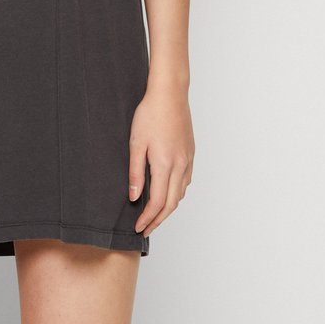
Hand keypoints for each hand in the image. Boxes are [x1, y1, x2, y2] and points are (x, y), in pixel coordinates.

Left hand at [128, 85, 193, 237]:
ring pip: (180, 194)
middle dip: (158, 220)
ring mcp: (188, 160)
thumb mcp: (136, 143)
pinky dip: (176, 193)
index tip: (138, 227)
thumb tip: (134, 197)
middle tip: (145, 229)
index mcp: (165, 164)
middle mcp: (180, 166)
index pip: (157, 203)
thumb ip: (135, 172)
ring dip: (168, 208)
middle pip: (171, 204)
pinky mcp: (190, 154)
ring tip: (154, 214)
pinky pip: (185, 181)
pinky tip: (167, 193)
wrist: (170, 94)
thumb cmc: (150, 114)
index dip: (147, 219)